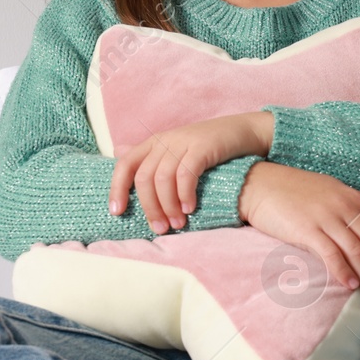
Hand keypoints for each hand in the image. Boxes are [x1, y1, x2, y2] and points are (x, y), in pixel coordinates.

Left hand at [108, 112, 273, 233]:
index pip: (125, 165)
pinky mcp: (202, 147)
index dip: (117, 189)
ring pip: (163, 178)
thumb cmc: (207, 147)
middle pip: (144, 177)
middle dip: (149, 207)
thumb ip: (149, 155)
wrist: (242, 131)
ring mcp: (183, 142)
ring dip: (168, 206)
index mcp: (153, 142)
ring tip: (177, 224)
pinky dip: (185, 194)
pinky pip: (186, 174)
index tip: (117, 213)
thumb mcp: (174, 149)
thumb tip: (118, 153)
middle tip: (159, 228)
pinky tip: (190, 209)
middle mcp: (164, 140)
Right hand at [238, 161, 359, 303]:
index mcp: (355, 199)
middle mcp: (345, 208)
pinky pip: (330, 252)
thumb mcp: (339, 190)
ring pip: (357, 251)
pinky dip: (343, 270)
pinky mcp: (306, 229)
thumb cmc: (300, 190)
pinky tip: (350, 287)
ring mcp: (326, 218)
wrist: (262, 183)